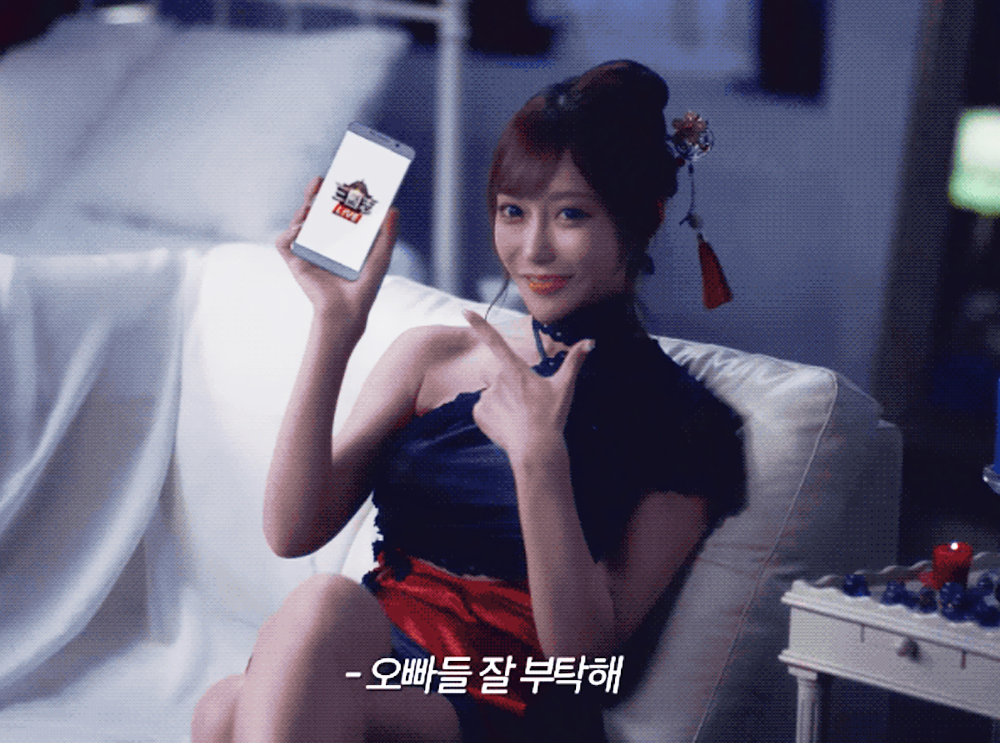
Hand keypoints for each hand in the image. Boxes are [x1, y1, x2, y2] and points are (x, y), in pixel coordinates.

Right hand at [276, 177, 399, 333]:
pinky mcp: (294, 263)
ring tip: (311, 206)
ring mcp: (306, 252)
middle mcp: (321, 243)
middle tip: (320, 181)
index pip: (333, 210)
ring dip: (301, 211)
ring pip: (297, 223)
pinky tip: (300, 228)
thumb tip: (393, 208)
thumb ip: (387, 233)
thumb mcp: (380, 256)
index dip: (332, 194)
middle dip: (314, 194)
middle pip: (313, 212)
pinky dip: (289, 232)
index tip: (337, 178)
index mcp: (339, 239)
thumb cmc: (364, 287)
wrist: (348, 312)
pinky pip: (284, 243)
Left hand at [463, 309, 593, 459]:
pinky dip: (494, 415)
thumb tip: (590, 341)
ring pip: (492, 393)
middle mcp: (498, 380)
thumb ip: (574, 361)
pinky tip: (508, 424)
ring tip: (519, 416)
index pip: (495, 341)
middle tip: (526, 402)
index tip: (465, 310)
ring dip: (502, 401)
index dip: (480, 324)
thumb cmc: (551, 416)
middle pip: (499, 374)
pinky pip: (484, 408)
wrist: (536, 449)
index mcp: (516, 369)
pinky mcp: (479, 413)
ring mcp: (486, 397)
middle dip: (509, 384)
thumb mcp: (565, 387)